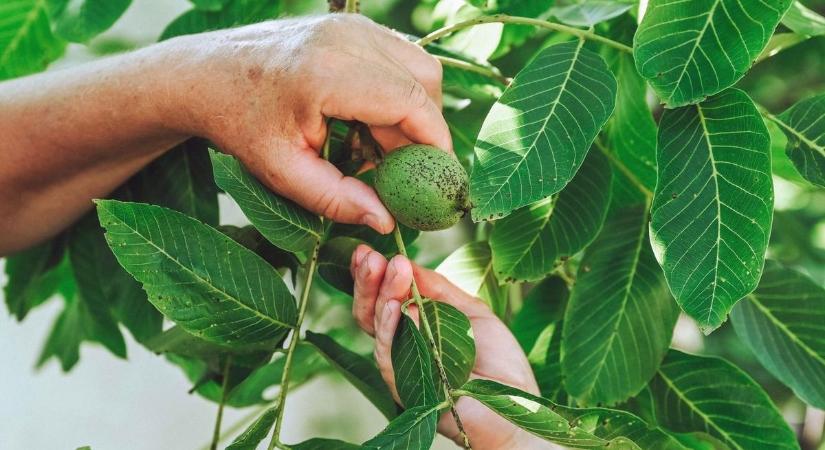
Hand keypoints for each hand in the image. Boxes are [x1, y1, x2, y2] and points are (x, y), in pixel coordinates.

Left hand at [163, 15, 451, 233]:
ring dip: (414, 110)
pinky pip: (400, 57)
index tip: (435, 179)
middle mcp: (346, 38)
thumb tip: (386, 221)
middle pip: (425, 80)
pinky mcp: (351, 25)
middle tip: (404, 169)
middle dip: (426, 129)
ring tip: (382, 148)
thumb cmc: (238, 124)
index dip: (434, 143)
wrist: (205, 75)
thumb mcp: (281, 171)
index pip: (412, 102)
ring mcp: (350, 25)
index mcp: (327, 73)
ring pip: (418, 66)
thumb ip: (336, 198)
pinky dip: (399, 92)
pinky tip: (370, 123)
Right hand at [350, 245, 557, 448]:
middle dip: (368, 281)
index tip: (371, 249)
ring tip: (390, 268)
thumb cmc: (499, 362)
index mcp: (414, 329)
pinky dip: (391, 325)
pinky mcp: (405, 386)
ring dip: (381, 294)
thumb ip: (438, 289)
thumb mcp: (470, 311)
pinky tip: (396, 303)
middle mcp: (401, 347)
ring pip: (376, 328)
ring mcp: (401, 367)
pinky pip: (390, 352)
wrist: (516, 404)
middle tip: (371, 255)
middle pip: (369, 311)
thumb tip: (407, 261)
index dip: (375, 275)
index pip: (384, 298)